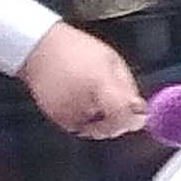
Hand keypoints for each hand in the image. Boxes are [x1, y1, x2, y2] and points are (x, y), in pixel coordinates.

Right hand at [20, 24, 144, 141]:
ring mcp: (66, 112)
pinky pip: (80, 128)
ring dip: (104, 123)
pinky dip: (87, 121)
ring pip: (96, 131)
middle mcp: (82, 103)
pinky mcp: (55, 117)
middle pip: (111, 129)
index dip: (134, 119)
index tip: (139, 113)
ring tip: (99, 100)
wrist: (40, 49)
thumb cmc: (79, 51)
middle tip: (121, 106)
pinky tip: (86, 103)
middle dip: (121, 122)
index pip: (122, 117)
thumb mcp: (113, 62)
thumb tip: (140, 110)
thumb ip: (128, 88)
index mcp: (100, 85)